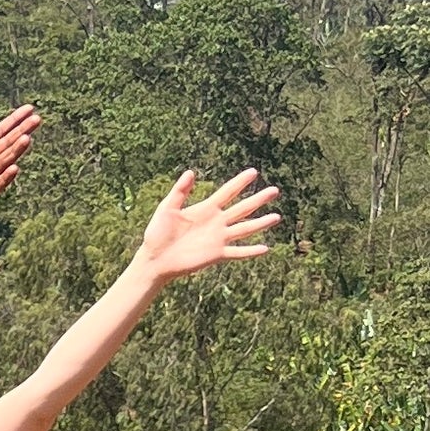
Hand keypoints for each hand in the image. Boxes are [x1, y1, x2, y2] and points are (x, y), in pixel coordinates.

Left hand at [136, 169, 281, 282]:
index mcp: (206, 209)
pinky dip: (250, 251)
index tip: (254, 171)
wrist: (154, 259)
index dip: (240, 182)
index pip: (227, 192)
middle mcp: (216, 222)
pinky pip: (237, 252)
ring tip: (276, 217)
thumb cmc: (157, 234)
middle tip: (275, 190)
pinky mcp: (216, 254)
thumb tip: (190, 172)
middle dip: (258, 200)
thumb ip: (179, 192)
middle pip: (242, 209)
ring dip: (260, 223)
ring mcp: (218, 239)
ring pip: (244, 229)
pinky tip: (265, 248)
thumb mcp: (167, 209)